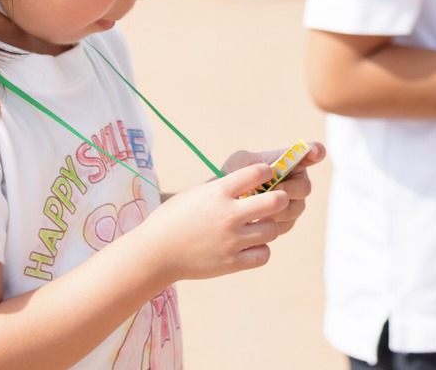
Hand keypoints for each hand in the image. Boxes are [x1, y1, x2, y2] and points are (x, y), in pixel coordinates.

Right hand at [139, 164, 290, 281]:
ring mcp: (231, 240)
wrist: (155, 253)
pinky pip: (264, 255)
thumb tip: (255, 179)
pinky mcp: (231, 263)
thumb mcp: (197, 193)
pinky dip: (261, 250)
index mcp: (218, 192)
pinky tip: (251, 246)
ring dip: (270, 226)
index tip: (266, 176)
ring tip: (259, 226)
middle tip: (276, 200)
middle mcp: (228, 215)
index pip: (257, 172)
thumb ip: (225, 187)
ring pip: (273, 230)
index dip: (266, 172)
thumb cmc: (174, 218)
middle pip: (275, 201)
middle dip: (280, 198)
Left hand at [222, 142, 326, 233]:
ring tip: (258, 210)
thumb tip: (270, 170)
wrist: (222, 203)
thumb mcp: (240, 163)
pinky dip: (272, 223)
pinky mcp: (285, 222)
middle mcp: (296, 182)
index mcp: (289, 162)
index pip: (311, 153)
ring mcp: (293, 203)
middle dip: (289, 190)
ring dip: (278, 209)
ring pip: (295, 208)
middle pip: (304, 187)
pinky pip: (285, 224)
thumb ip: (255, 163)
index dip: (316, 152)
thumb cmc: (234, 175)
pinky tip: (256, 221)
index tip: (314, 152)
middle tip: (274, 192)